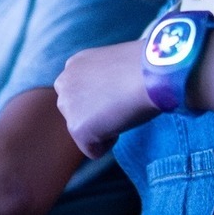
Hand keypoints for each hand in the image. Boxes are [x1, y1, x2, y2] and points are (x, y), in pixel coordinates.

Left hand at [53, 40, 156, 158]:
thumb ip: (103, 78)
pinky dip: (108, 144)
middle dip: (96, 114)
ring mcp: (68, 106)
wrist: (150, 74)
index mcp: (74, 64)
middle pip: (77, 112)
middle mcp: (64, 83)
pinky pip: (92, 150)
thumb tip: (110, 94)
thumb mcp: (115, 65)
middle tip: (120, 106)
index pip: (80, 93)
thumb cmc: (144, 67)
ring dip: (101, 128)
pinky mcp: (77, 128)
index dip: (103, 98)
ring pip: (83, 131)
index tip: (119, 94)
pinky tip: (121, 125)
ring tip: (121, 114)